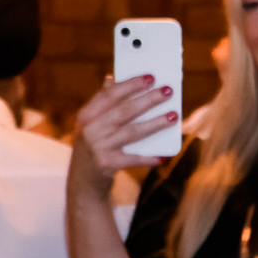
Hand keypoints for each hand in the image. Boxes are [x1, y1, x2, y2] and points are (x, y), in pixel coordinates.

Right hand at [67, 73, 180, 189]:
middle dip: (148, 100)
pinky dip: (148, 158)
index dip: (130, 85)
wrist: (83, 179)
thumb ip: (103, 103)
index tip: (151, 77)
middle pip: (123, 111)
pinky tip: (162, 156)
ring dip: (155, 123)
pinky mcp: (106, 164)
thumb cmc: (94, 145)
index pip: (109, 95)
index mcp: (86, 115)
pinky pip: (132, 159)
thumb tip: (112, 78)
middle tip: (168, 91)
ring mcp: (98, 148)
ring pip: (132, 132)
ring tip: (173, 116)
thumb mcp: (92, 124)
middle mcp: (89, 130)